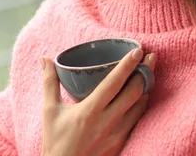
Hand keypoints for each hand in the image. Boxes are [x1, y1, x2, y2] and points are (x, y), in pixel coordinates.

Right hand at [40, 48, 156, 155]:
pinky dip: (142, 105)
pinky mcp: (122, 143)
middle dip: (146, 71)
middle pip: (134, 92)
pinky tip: (143, 96)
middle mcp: (107, 122)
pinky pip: (137, 120)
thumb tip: (44, 59)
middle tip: (151, 56)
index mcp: (89, 111)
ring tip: (149, 72)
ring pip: (140, 106)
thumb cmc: (56, 141)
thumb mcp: (50, 111)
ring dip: (146, 88)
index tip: (138, 50)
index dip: (128, 65)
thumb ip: (49, 82)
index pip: (114, 83)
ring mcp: (117, 134)